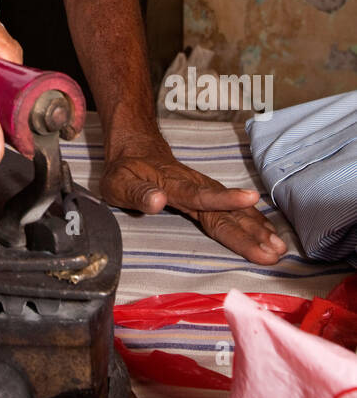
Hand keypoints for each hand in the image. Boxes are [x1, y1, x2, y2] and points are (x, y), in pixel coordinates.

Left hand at [100, 134, 286, 264]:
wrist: (136, 146)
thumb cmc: (125, 170)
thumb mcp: (118, 182)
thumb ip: (137, 193)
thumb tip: (156, 201)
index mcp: (173, 185)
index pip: (201, 195)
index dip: (224, 199)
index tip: (249, 199)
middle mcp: (195, 187)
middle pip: (225, 211)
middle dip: (251, 231)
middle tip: (274, 251)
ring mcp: (204, 190)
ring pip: (234, 210)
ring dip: (257, 227)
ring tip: (279, 246)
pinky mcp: (208, 194)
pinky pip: (233, 208)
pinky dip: (252, 220)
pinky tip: (268, 231)